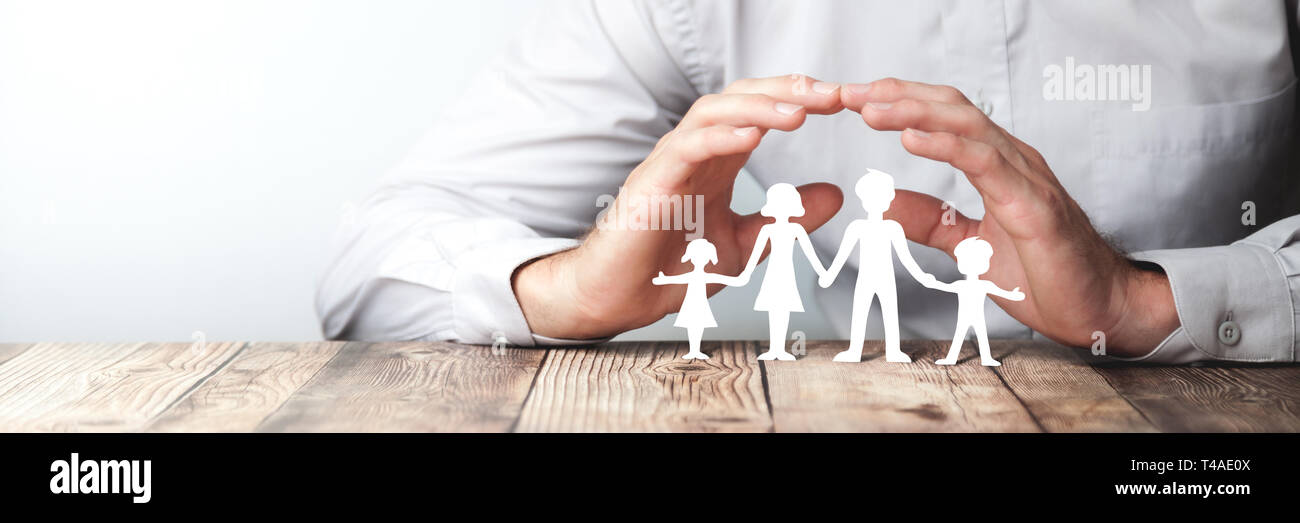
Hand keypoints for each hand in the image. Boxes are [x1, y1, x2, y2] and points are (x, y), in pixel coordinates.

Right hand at [514, 74, 845, 338]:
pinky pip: (687, 147)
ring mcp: (670, 163)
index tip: (843, 103)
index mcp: (717, 160)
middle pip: (741, 98)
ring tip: (799, 112)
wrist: (619, 299)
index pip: (760, 111)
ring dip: (759, 108)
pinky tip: (750, 136)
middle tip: (832, 96)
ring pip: (713, 113)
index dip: (800, 100)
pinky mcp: (652, 183)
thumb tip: (836, 195)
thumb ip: (786, 220)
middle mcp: (694, 151)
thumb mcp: (745, 243)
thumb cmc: (669, 269)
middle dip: (788, 92)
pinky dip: (720, 137)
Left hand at [842, 78, 1177, 355]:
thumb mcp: (970, 246)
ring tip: (872, 109)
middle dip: (899, 96)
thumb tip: (885, 202)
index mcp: (998, 166)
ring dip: (915, 113)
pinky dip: (946, 146)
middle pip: (952, 108)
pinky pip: (986, 164)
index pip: (946, 116)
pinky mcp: (1034, 207)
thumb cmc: (1046, 275)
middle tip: (851, 93)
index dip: (902, 102)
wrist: (1099, 309)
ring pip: (967, 126)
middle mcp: (1014, 161)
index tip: (857, 98)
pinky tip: (911, 139)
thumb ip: (932, 221)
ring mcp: (1027, 180)